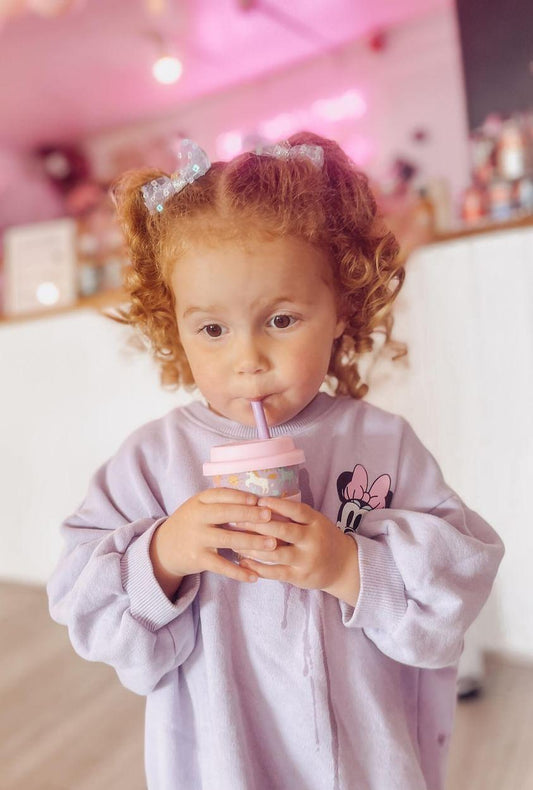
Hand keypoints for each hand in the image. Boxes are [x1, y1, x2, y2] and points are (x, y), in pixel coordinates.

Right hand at [150, 488, 274, 591]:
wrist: (163, 548)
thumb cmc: (192, 523)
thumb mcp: (200, 507)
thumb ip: (223, 503)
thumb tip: (259, 501)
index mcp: (199, 501)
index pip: (221, 495)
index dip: (240, 497)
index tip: (259, 499)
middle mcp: (196, 517)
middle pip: (225, 514)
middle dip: (249, 514)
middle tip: (270, 516)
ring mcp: (196, 538)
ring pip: (227, 539)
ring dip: (251, 541)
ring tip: (272, 544)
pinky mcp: (197, 558)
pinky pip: (221, 565)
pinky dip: (238, 571)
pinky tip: (254, 576)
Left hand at [237, 497, 359, 605]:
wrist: (343, 566)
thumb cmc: (321, 538)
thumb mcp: (315, 522)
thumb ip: (294, 516)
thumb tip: (259, 505)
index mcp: (316, 522)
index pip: (297, 510)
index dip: (277, 505)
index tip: (257, 501)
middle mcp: (313, 540)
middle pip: (284, 531)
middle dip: (258, 525)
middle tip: (237, 520)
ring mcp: (307, 559)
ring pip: (276, 553)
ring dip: (252, 548)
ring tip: (235, 542)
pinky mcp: (300, 577)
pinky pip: (275, 572)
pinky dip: (257, 567)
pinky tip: (243, 562)